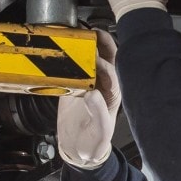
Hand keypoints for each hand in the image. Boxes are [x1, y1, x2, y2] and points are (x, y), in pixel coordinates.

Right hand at [57, 30, 120, 168]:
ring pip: (95, 58)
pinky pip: (76, 66)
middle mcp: (105, 86)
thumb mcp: (99, 132)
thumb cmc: (93, 142)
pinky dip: (72, 55)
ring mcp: (91, 83)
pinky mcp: (76, 84)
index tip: (93, 61)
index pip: (113, 75)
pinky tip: (66, 44)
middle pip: (110, 59)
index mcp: (114, 96)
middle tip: (93, 33)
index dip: (104, 67)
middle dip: (104, 44)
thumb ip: (98, 114)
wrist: (78, 148)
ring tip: (80, 32)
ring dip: (90, 44)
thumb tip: (92, 94)